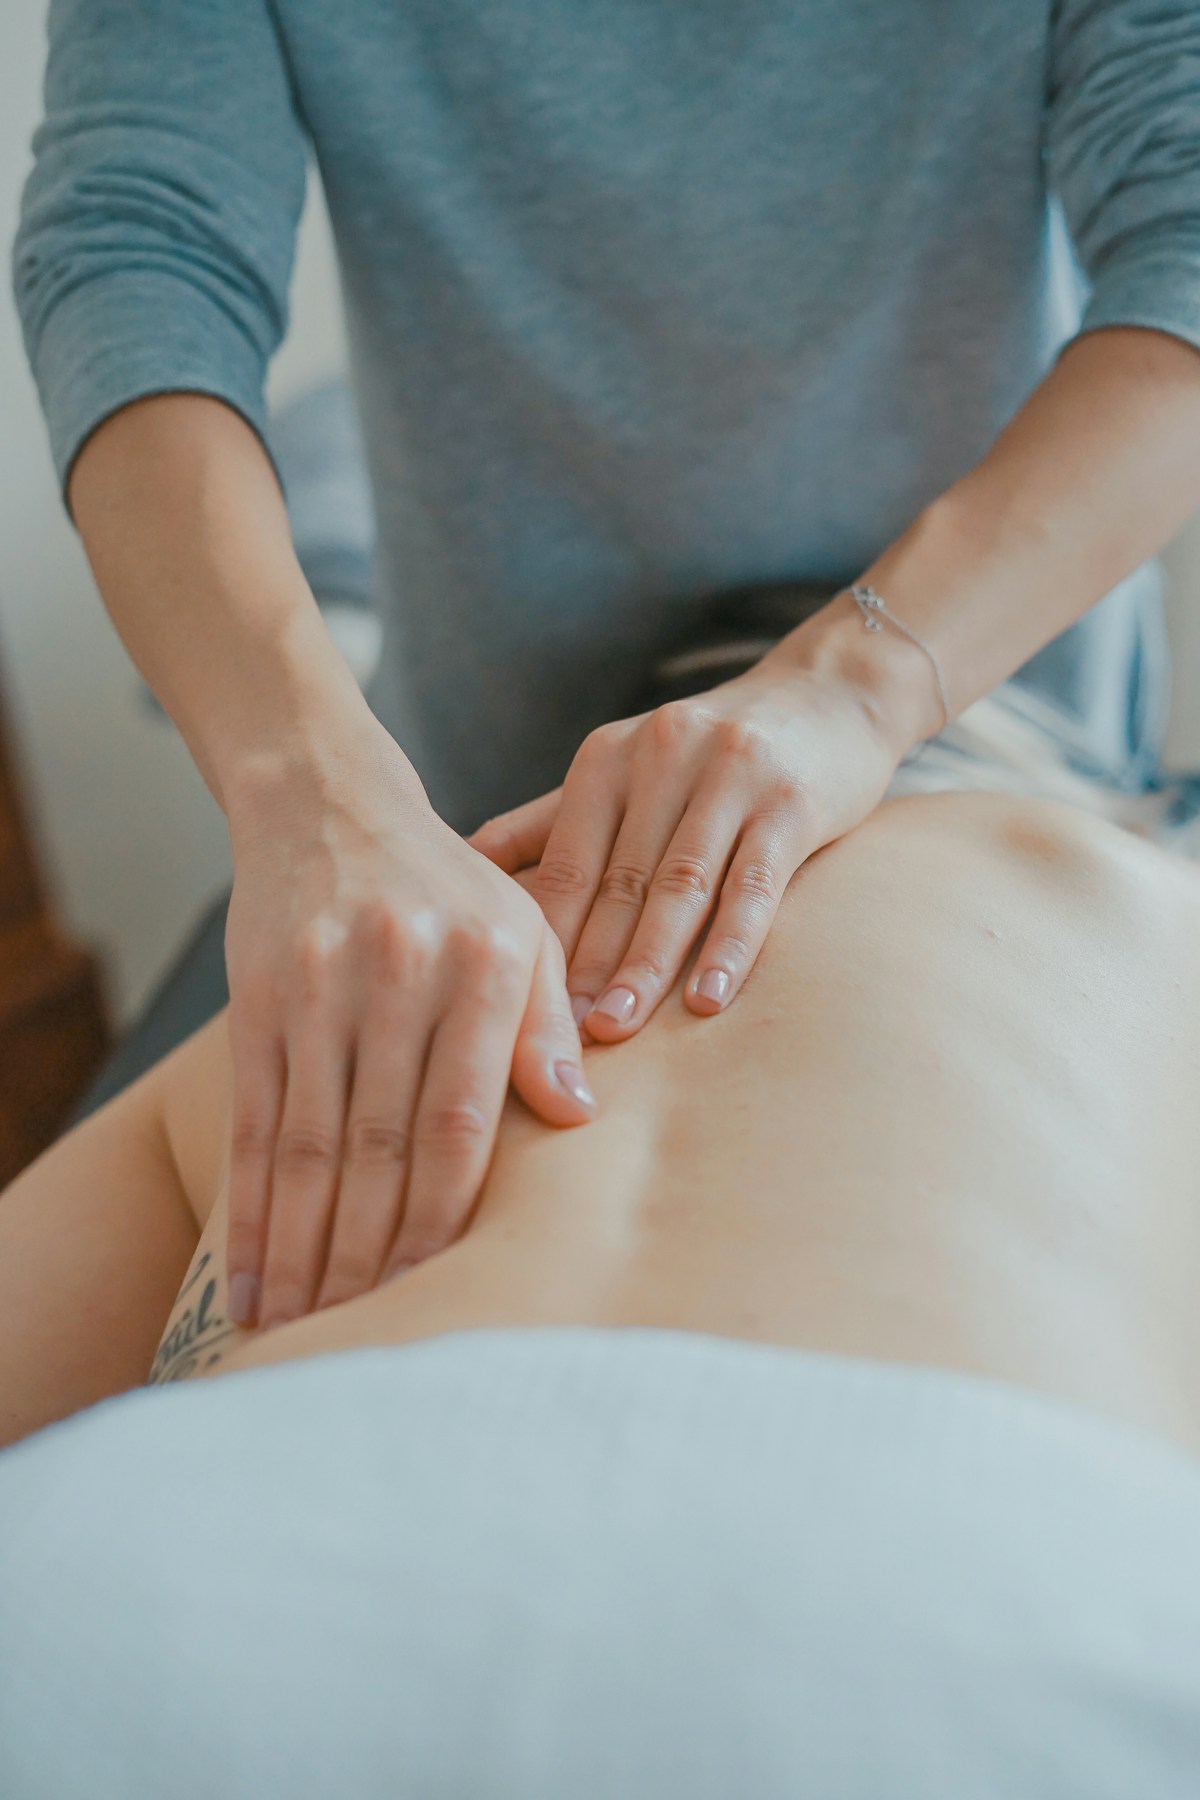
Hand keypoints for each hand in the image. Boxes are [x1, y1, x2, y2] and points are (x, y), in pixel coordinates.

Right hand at [222, 719, 594, 1330]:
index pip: (462, 1121)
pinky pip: (254, 1123)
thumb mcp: (524, 931)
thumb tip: (578, 1119)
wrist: (330, 804)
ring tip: (300, 1333)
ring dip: (303, 1250)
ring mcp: (320, 987)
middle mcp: (401, 975)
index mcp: (485, 965)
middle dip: (369, 1256)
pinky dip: (250, 1209)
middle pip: (380, 1146)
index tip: (438, 1294)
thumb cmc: (450, 889)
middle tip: (363, 1342)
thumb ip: (549, 1024)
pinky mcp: (258, 999)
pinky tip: (249, 1276)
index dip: (445, 1217)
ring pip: (309, 1146)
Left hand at [468, 653, 903, 1040]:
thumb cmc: (712, 753)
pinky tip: (707, 999)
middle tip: (557, 1038)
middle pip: (617, 881)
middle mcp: (661, 757)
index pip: (564, 863)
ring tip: (617, 1028)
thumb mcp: (626, 769)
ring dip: (646, 964)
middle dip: (585, 965)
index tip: (516, 1009)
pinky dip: (730, 946)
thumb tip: (461, 866)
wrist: (830, 693)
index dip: (541, 939)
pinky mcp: (792, 801)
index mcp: (607, 758)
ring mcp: (730, 775)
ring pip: (680, 886)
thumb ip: (550, 821)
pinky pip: (755, 885)